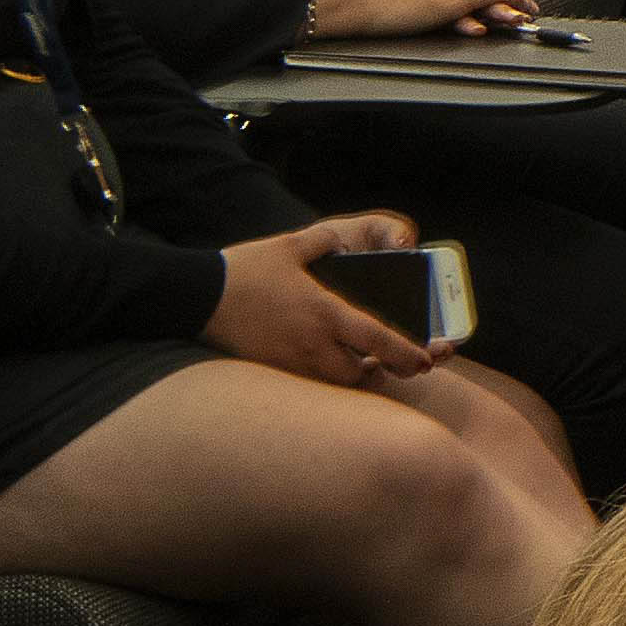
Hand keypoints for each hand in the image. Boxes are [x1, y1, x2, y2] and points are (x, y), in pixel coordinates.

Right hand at [207, 216, 442, 388]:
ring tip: (360, 360)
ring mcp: (290, 364)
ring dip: (352, 375)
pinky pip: (309, 386)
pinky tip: (324, 362)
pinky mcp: (273, 373)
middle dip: (381, 370)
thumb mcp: (291, 245)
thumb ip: (329, 240)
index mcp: (324, 312)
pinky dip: (324, 379)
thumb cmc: (245, 271)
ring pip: (335, 383)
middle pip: (360, 373)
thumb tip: (352, 240)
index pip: (378, 340)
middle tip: (394, 361)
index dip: (408, 353)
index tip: (428, 359)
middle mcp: (311, 345)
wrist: (197, 298)